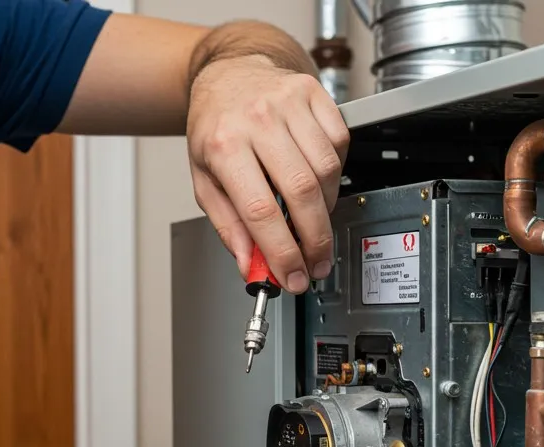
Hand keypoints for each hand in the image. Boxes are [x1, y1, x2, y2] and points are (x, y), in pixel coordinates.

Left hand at [187, 56, 349, 293]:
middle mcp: (257, 120)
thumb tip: (251, 265)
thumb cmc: (215, 126)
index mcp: (223, 145)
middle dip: (315, 239)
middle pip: (300, 192)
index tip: (293, 276)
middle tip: (316, 263)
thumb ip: (228, 225)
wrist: (228, 74)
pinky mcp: (313, 93)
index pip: (259, 211)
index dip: (282, 251)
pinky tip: (319, 180)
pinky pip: (339, 142)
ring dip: (326, 208)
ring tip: (313, 220)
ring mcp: (288, 103)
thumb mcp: (204, 179)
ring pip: (326, 170)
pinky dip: (335, 171)